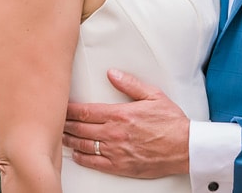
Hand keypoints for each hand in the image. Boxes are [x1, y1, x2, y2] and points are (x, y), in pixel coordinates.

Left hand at [62, 69, 189, 177]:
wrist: (184, 147)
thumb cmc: (171, 123)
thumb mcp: (154, 95)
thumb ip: (131, 84)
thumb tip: (113, 74)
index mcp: (120, 115)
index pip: (86, 111)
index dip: (70, 109)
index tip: (62, 106)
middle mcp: (114, 134)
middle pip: (80, 128)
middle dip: (65, 124)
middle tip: (57, 121)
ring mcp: (114, 151)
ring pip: (83, 145)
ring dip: (69, 140)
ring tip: (62, 136)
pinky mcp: (119, 166)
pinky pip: (93, 162)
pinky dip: (81, 157)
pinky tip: (76, 154)